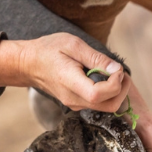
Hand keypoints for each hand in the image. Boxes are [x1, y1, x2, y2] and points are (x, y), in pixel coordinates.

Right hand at [0, 33, 129, 111]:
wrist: (29, 64)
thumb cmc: (49, 50)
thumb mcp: (73, 45)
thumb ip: (96, 58)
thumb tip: (117, 69)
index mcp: (70, 82)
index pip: (99, 94)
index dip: (115, 83)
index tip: (117, 69)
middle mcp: (73, 99)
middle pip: (109, 106)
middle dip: (122, 90)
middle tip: (122, 72)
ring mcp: (75, 104)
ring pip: (106, 107)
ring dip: (117, 92)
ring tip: (114, 73)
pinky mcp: (77, 104)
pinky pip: (99, 104)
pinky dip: (108, 93)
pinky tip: (104, 78)